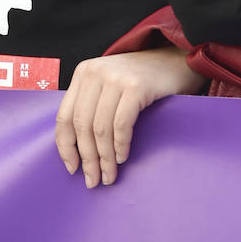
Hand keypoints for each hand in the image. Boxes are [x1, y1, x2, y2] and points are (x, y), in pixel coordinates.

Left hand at [56, 47, 205, 186]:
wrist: (174, 61)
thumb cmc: (140, 79)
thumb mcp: (108, 85)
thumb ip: (91, 104)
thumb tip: (77, 149)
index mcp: (83, 73)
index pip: (65, 115)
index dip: (65, 146)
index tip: (72, 168)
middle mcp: (96, 72)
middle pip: (82, 125)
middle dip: (87, 158)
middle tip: (94, 181)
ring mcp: (116, 78)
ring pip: (101, 128)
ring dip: (104, 158)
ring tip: (109, 175)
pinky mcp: (136, 86)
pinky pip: (121, 125)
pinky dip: (120, 146)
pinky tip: (123, 157)